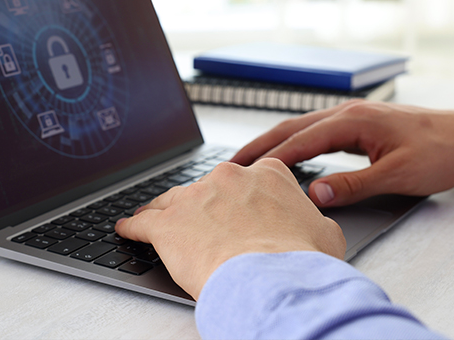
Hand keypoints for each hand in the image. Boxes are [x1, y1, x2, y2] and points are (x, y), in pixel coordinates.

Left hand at [115, 159, 345, 299]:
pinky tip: (127, 229)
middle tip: (203, 226)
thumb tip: (309, 223)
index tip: (237, 209)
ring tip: (154, 220)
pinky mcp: (168, 224)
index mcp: (267, 174)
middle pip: (208, 189)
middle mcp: (228, 177)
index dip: (242, 197)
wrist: (272, 279)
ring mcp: (195, 198)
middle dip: (204, 206)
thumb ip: (309, 218)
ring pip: (173, 201)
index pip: (250, 179)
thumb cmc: (301, 261)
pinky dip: (134, 227)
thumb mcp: (325, 233)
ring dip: (165, 212)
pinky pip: (143, 223)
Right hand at [232, 100, 453, 206]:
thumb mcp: (398, 174)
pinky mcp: (356, 124)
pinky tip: (285, 155)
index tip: (244, 173)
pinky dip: (292, 142)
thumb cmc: (440, 152)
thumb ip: (354, 184)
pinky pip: (314, 131)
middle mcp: (346, 113)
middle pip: (291, 128)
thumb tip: (315, 195)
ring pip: (300, 127)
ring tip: (248, 160)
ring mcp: (350, 116)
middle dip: (258, 145)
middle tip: (231, 164)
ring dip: (272, 142)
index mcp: (352, 120)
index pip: (300, 141)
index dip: (270, 158)